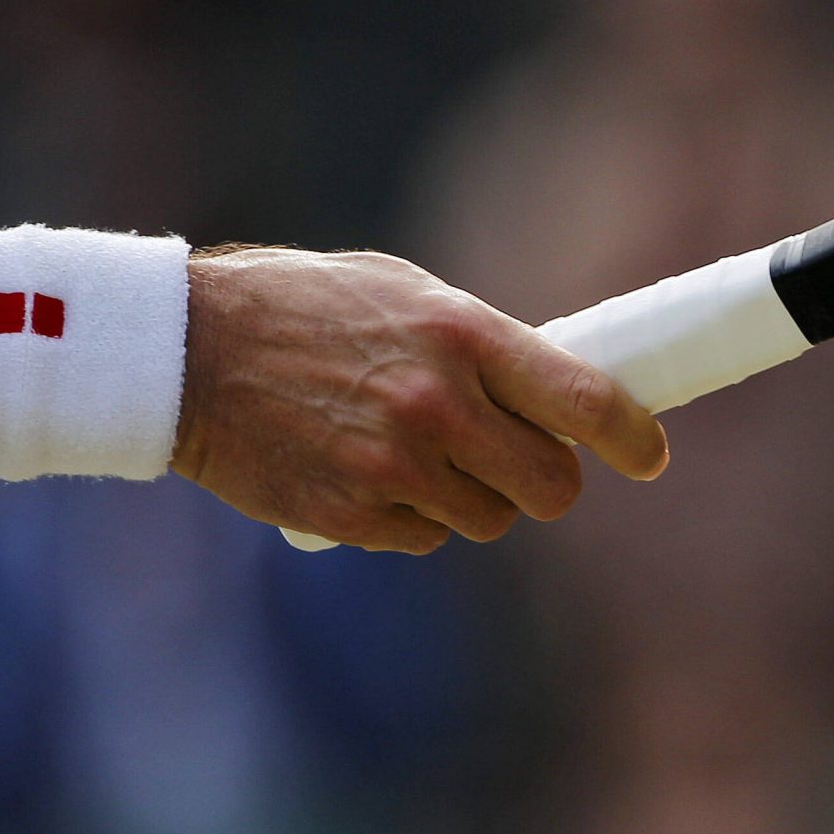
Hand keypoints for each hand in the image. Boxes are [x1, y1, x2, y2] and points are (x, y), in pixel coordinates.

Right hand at [173, 247, 667, 551]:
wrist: (184, 351)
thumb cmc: (304, 308)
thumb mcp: (404, 294)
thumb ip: (483, 344)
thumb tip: (558, 392)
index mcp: (463, 335)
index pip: (586, 401)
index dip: (632, 436)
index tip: (649, 454)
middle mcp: (438, 405)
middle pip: (552, 485)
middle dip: (545, 480)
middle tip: (517, 460)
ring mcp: (394, 467)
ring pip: (489, 520)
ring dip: (472, 498)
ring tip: (416, 453)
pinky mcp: (351, 515)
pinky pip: (424, 539)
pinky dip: (411, 518)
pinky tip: (366, 472)